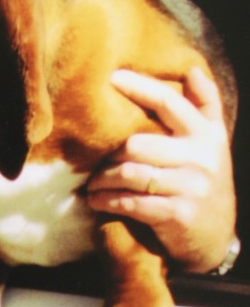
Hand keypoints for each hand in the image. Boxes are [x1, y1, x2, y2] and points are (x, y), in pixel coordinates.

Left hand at [86, 67, 235, 272]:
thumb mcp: (212, 143)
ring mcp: (191, 187)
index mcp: (208, 134)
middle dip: (110, 153)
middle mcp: (202, 158)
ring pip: (130, 172)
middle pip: (138, 143)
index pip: (170, 103)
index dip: (141, 87)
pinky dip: (107, 200)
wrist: (216, 237)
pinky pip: (131, 201)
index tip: (111, 77)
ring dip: (102, 179)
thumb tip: (191, 69)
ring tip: (91, 183)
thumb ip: (204, 107)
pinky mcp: (178, 214)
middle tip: (92, 158)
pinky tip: (95, 200)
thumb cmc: (203, 180)